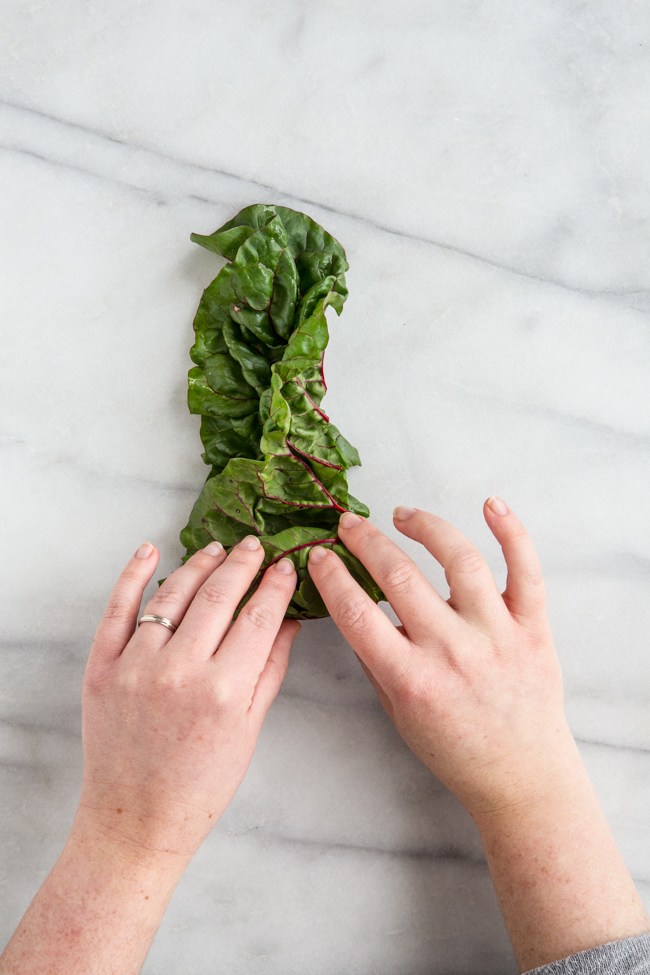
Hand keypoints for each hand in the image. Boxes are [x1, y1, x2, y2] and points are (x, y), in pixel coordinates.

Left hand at [0, 536, 300, 974]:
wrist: (136, 821)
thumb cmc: (200, 785)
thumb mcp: (249, 730)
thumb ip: (270, 669)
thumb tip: (291, 621)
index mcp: (225, 690)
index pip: (259, 617)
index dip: (276, 585)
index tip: (286, 565)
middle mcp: (181, 671)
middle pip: (218, 596)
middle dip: (243, 563)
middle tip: (256, 546)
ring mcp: (137, 666)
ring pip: (172, 594)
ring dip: (198, 564)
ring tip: (217, 549)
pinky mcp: (102, 668)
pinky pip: (118, 609)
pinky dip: (132, 575)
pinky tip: (149, 551)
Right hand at [307, 498, 566, 816]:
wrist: (522, 776)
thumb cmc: (456, 750)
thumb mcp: (398, 715)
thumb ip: (376, 662)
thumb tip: (356, 610)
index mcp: (412, 679)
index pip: (357, 613)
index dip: (331, 576)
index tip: (319, 554)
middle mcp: (452, 651)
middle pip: (399, 576)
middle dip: (365, 541)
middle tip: (349, 524)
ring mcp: (497, 635)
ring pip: (459, 560)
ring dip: (425, 527)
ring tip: (403, 516)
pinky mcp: (532, 627)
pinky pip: (526, 569)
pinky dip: (511, 532)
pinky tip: (491, 503)